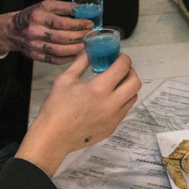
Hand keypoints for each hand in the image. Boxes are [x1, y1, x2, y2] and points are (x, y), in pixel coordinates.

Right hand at [0, 0, 90, 63]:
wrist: (11, 30)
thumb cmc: (32, 16)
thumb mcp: (46, 5)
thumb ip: (65, 6)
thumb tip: (83, 8)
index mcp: (38, 17)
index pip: (62, 23)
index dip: (78, 24)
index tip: (89, 24)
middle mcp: (35, 32)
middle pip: (62, 38)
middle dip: (80, 37)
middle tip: (91, 35)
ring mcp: (34, 46)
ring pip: (60, 51)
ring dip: (76, 49)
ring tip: (86, 45)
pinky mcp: (35, 56)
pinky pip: (54, 60)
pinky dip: (68, 58)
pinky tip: (76, 54)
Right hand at [16, 52, 140, 175]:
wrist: (53, 137)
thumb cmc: (56, 107)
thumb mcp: (65, 80)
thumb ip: (80, 63)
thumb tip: (89, 51)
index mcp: (99, 89)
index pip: (123, 68)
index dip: (123, 59)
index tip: (119, 57)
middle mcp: (112, 104)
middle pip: (135, 83)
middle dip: (130, 72)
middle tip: (120, 70)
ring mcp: (114, 118)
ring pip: (133, 98)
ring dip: (127, 88)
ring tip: (114, 85)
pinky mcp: (112, 128)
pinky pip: (124, 110)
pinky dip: (121, 101)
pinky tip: (107, 100)